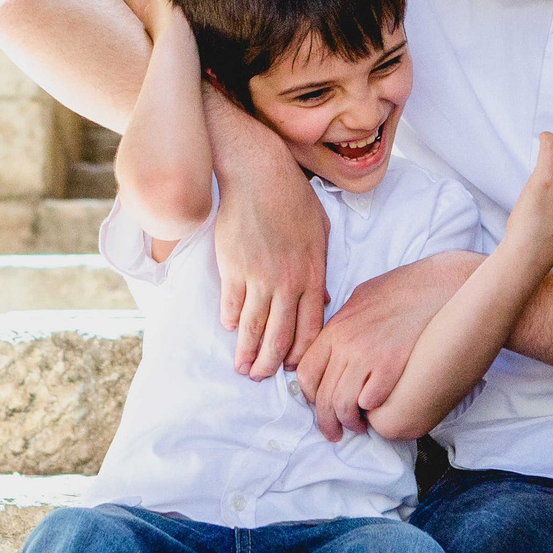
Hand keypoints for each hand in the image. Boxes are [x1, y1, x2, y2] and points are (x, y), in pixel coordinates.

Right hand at [212, 112, 327, 377]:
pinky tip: (230, 330)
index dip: (301, 351)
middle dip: (270, 362)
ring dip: (247, 351)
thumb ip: (321, 269)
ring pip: (254, 327)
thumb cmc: (292, 198)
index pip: (309, 326)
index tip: (293, 366)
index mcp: (312, 274)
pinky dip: (230, 319)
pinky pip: (232, 304)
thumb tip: (321, 301)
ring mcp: (259, 276)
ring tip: (243, 368)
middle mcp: (287, 281)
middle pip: (280, 334)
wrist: (258, 174)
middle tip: (262, 378)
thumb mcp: (320, 231)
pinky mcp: (233, 267)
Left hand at [295, 251, 479, 438]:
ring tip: (358, 426)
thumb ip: (343, 323)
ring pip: (343, 404)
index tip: (319, 404)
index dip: (310, 396)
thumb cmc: (403, 289)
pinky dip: (371, 410)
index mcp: (335, 329)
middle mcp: (346, 344)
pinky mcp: (392, 365)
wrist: (437, 284)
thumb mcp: (361, 298)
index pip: (306, 373)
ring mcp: (367, 355)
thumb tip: (332, 341)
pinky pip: (370, 401)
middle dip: (326, 421)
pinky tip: (377, 410)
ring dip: (349, 422)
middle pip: (322, 395)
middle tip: (334, 432)